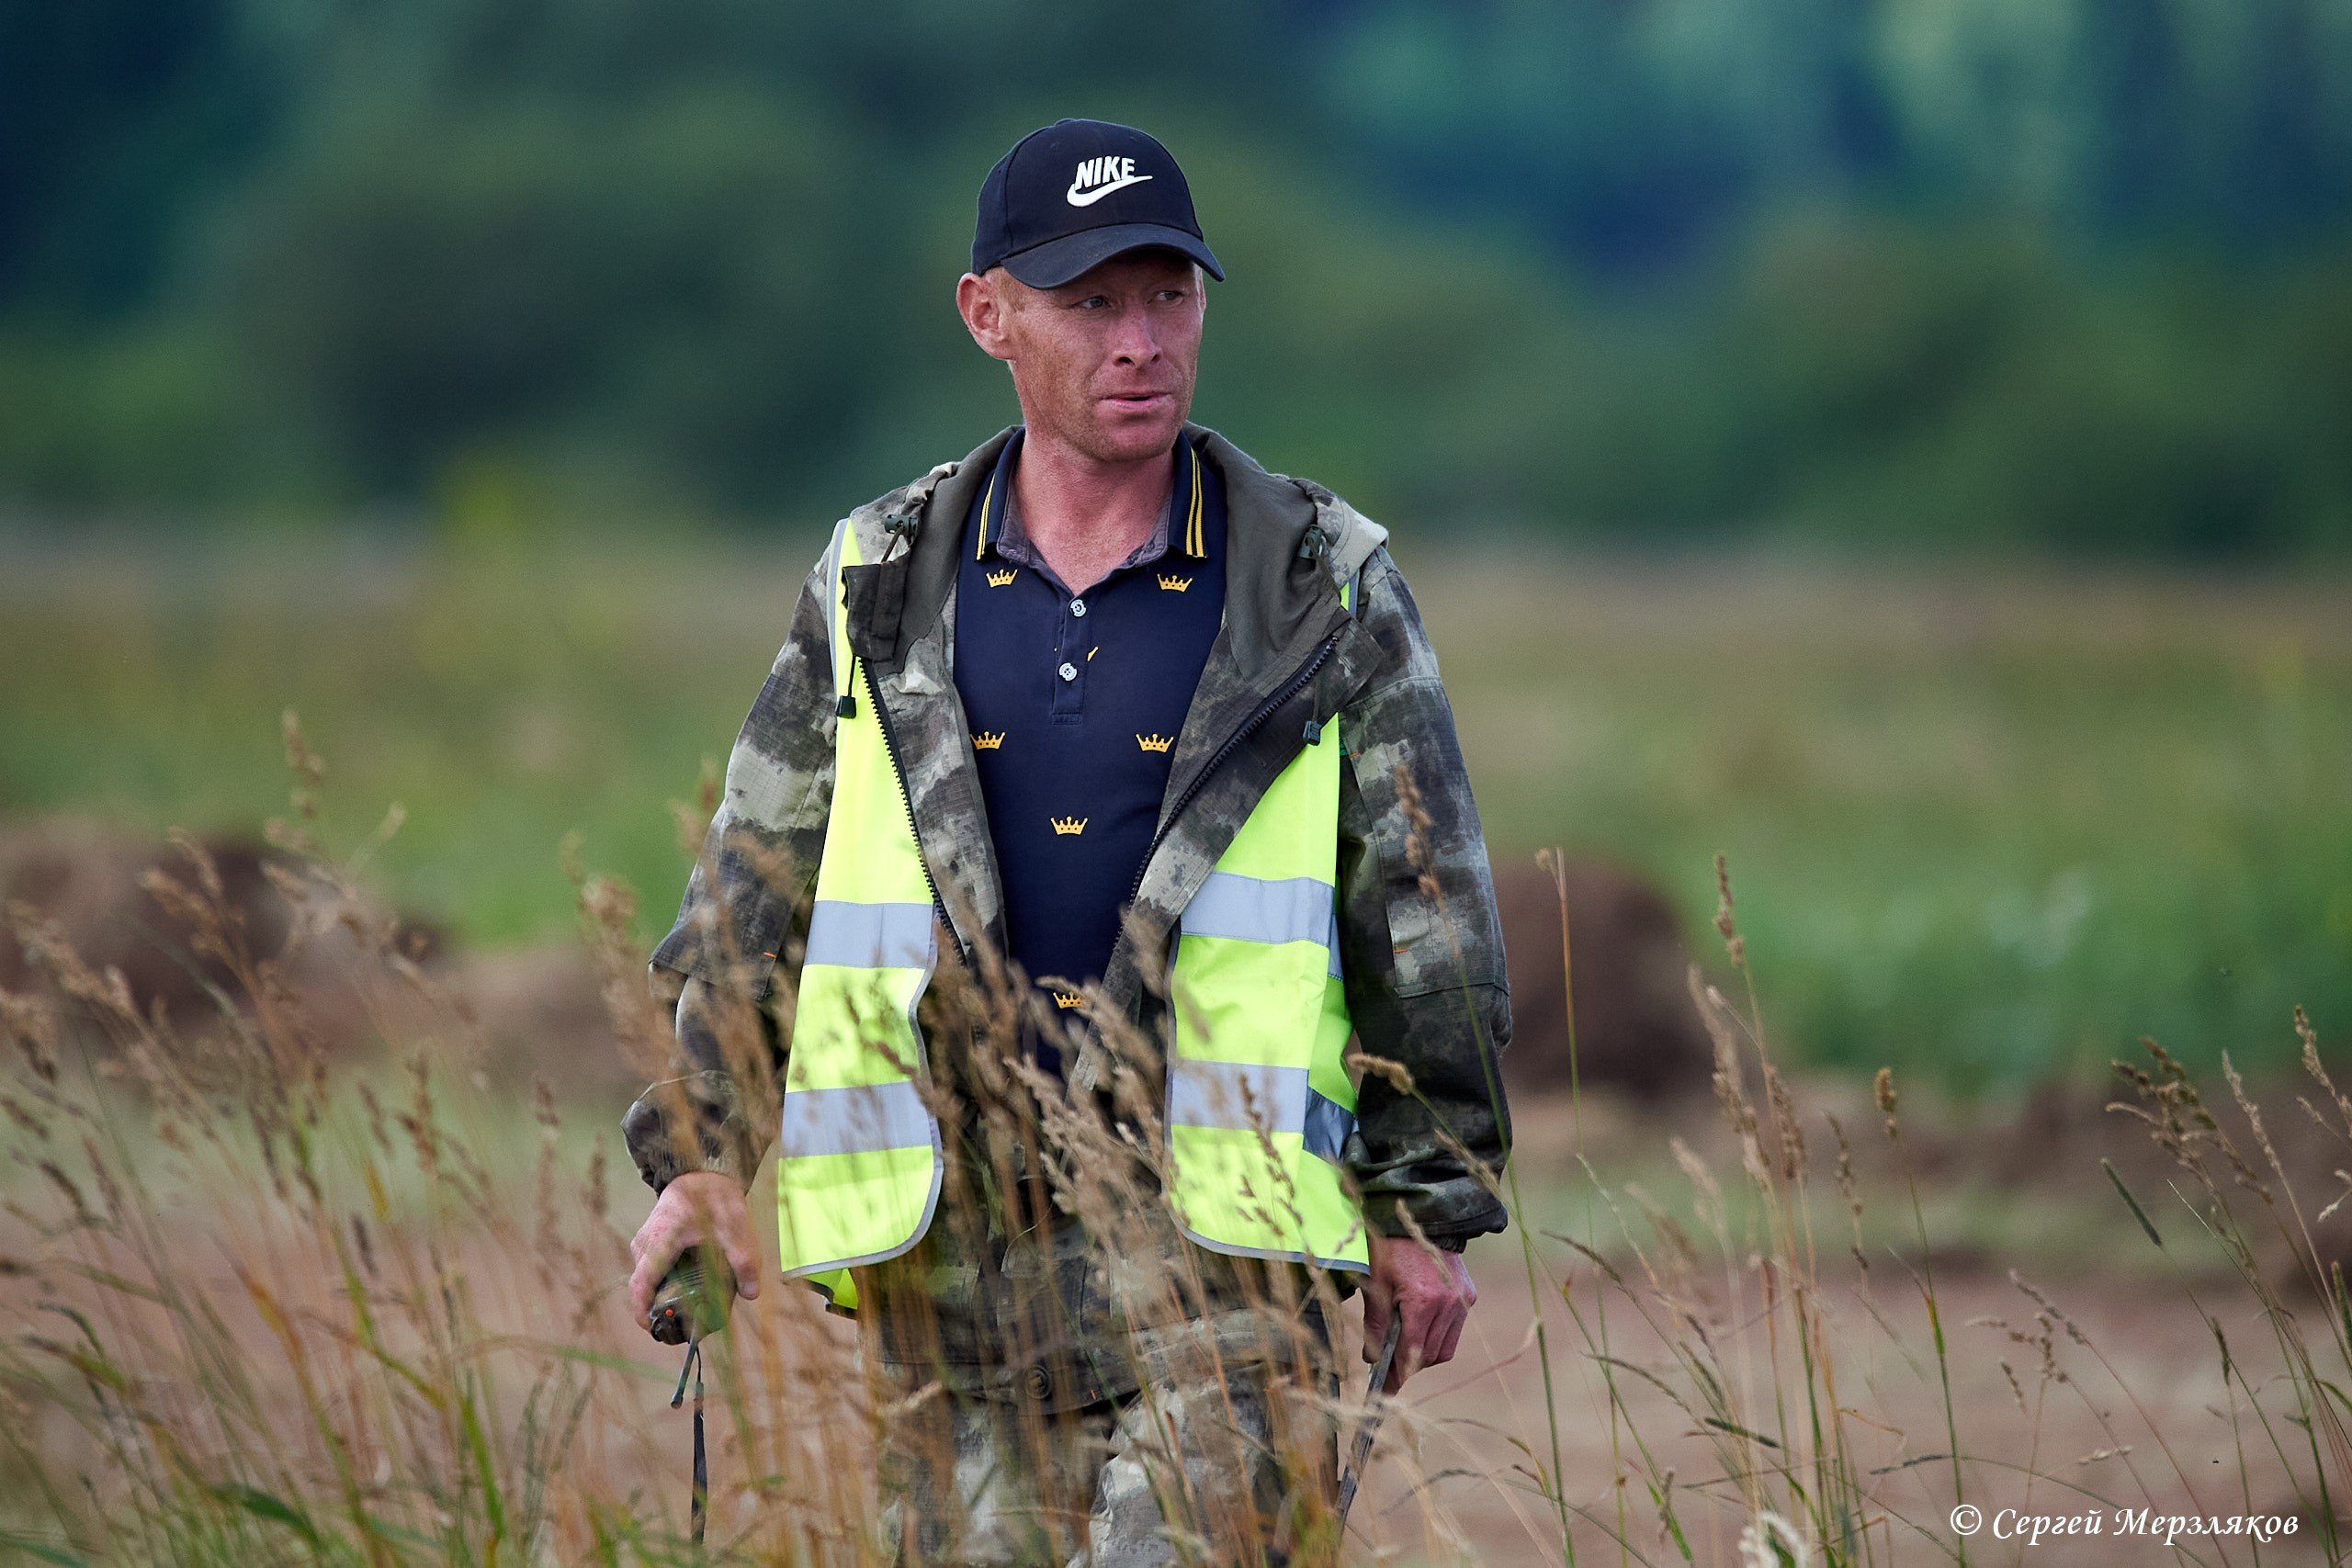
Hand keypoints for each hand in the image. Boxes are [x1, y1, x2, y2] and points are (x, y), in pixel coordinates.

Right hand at [628, 1170, 760, 1325]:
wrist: (701, 1173)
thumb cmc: (714, 1198)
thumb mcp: (735, 1227)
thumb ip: (744, 1259)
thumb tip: (752, 1294)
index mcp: (660, 1240)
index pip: (641, 1284)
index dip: (642, 1312)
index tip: (654, 1330)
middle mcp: (645, 1244)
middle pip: (644, 1287)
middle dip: (661, 1310)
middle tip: (686, 1327)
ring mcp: (644, 1244)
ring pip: (648, 1280)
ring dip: (665, 1296)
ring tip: (691, 1310)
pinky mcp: (650, 1244)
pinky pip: (652, 1271)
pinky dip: (666, 1284)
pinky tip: (690, 1289)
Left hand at [1361, 1231, 1476, 1393]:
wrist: (1423, 1215)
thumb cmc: (1392, 1246)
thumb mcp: (1376, 1282)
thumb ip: (1376, 1324)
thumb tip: (1373, 1359)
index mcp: (1422, 1301)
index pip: (1411, 1353)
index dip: (1397, 1375)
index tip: (1385, 1392)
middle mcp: (1448, 1304)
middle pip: (1430, 1355)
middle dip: (1409, 1365)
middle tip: (1388, 1369)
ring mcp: (1462, 1300)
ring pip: (1445, 1347)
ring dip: (1425, 1353)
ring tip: (1404, 1348)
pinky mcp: (1468, 1294)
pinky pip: (1454, 1328)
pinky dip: (1437, 1335)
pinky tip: (1421, 1327)